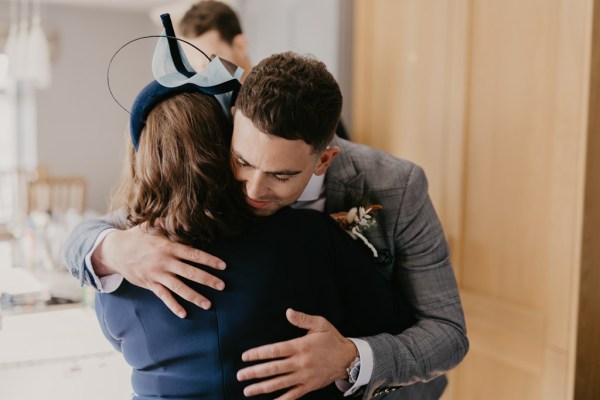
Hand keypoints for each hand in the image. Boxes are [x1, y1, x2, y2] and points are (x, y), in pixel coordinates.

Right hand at [92, 223, 225, 317]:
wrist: (115, 250)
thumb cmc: (138, 236)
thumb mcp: (152, 225)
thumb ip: (169, 223)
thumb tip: (185, 216)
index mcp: (169, 247)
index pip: (194, 254)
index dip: (209, 260)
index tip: (223, 266)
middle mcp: (165, 262)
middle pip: (190, 272)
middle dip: (208, 280)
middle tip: (222, 286)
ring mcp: (157, 275)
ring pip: (179, 288)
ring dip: (194, 296)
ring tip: (208, 304)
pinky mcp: (150, 284)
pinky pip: (163, 297)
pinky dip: (173, 306)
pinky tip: (184, 314)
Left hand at [237, 308, 356, 398]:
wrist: (349, 358)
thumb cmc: (332, 339)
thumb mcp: (320, 324)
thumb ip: (303, 319)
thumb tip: (288, 312)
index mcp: (300, 346)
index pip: (275, 351)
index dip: (258, 354)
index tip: (245, 357)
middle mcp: (300, 363)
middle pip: (273, 369)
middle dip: (255, 372)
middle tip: (240, 375)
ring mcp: (304, 376)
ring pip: (279, 384)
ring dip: (262, 387)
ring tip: (247, 390)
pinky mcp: (309, 386)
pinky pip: (293, 395)